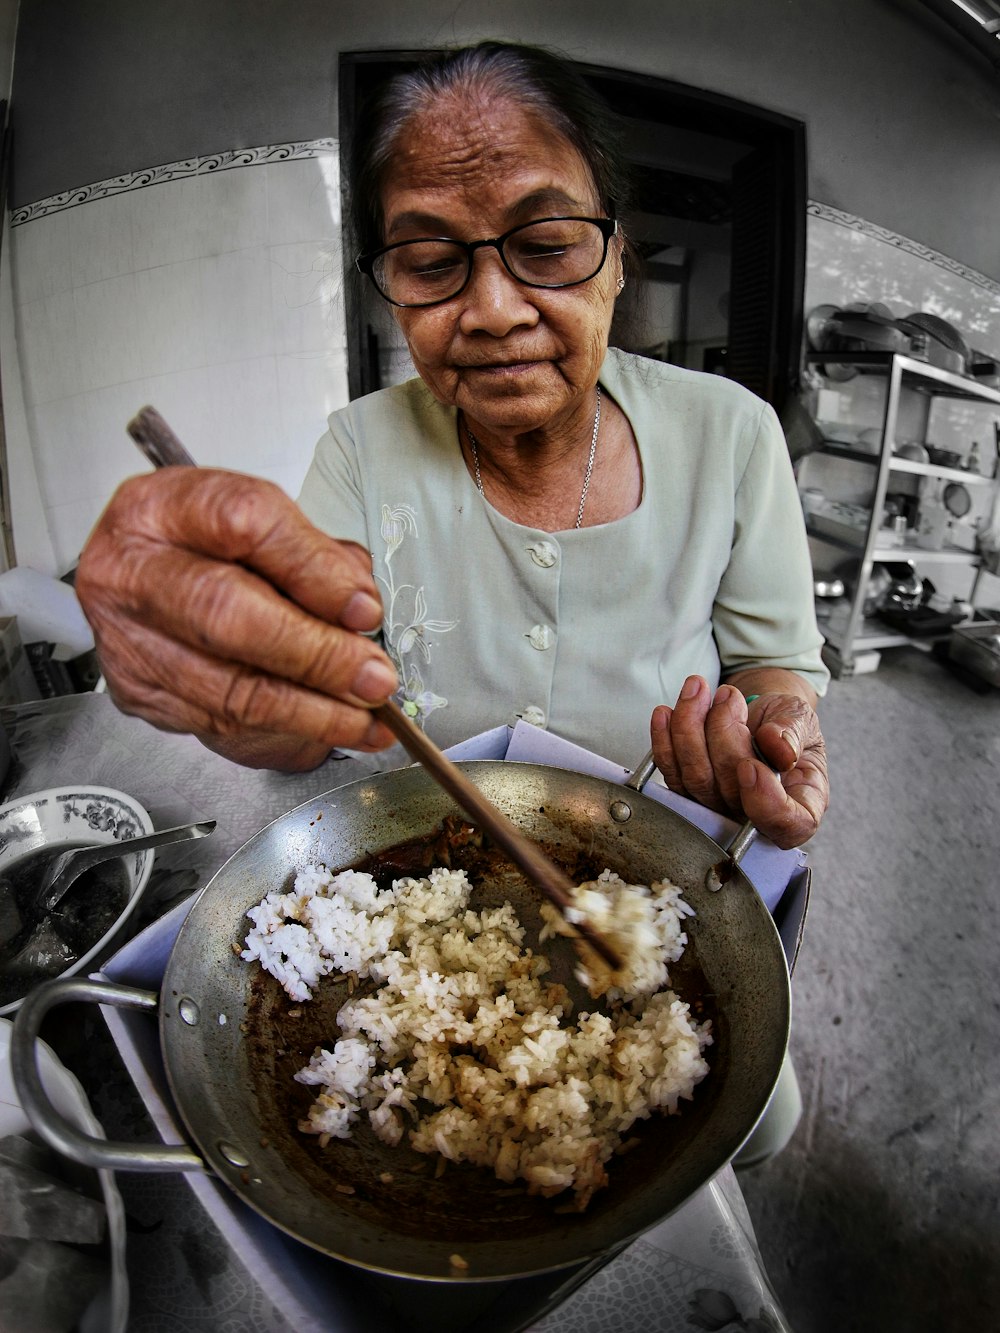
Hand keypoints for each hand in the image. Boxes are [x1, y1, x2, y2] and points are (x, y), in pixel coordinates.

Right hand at [75, 469, 398, 765]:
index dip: (314, 571)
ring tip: (367, 718)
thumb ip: (312, 556)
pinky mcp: (137, 693)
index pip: (246, 523)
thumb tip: (359, 607)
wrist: (140, 584)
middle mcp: (128, 571)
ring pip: (229, 688)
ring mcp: (126, 639)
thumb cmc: (204, 547)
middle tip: (373, 678)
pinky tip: (331, 726)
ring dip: (313, 711)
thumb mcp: (258, 525)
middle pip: (229, 614)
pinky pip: (222, 723)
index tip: (365, 609)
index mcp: (162, 507)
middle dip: (316, 655)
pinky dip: (288, 730)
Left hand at [649, 676, 828, 848]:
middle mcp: (756, 817)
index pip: (787, 825)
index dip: (765, 802)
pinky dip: (664, 739)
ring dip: (689, 728)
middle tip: (728, 696)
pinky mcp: (689, 792)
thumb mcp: (802, 720)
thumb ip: (794, 733)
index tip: (751, 765)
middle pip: (730, 792)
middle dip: (722, 734)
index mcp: (800, 808)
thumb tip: (779, 748)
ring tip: (699, 690)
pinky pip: (671, 772)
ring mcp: (719, 808)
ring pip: (695, 779)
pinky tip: (665, 713)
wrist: (759, 715)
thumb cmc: (786, 724)